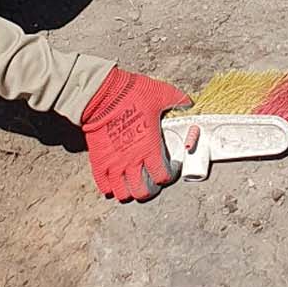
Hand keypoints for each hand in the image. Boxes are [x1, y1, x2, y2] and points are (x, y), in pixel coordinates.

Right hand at [80, 66, 191, 201]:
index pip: (162, 175)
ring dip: (129, 192)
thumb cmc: (133, 94)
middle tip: (151, 184)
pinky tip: (113, 184)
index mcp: (150, 147)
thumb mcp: (161, 94)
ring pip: (122, 192)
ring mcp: (114, 164)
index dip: (167, 177)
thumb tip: (189, 102)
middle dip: (148, 191)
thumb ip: (177, 99)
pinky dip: (109, 188)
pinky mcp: (98, 161)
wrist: (103, 95)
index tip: (169, 171)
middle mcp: (132, 161)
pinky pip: (103, 184)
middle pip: (142, 191)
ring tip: (133, 187)